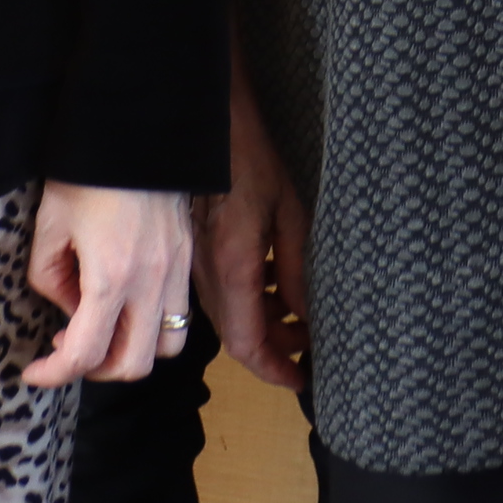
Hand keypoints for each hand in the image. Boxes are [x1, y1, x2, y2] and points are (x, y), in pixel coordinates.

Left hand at [22, 182, 197, 389]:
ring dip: (133, 351)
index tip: (34, 372)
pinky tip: (127, 304)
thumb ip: (50, 278)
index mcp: (110, 275)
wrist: (133, 128)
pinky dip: (154, 325)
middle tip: (69, 350)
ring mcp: (176, 270)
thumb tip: (67, 308)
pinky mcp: (186, 257)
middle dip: (96, 370)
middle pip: (132, 364)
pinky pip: (180, 313)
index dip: (54, 374)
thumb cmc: (86, 173)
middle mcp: (151, 281)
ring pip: (168, 345)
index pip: (85, 353)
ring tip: (104, 332)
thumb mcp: (49, 226)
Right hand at [201, 53, 310, 392]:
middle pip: (237, 334)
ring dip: (262, 324)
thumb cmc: (250, 158)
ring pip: (229, 315)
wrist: (203, 123)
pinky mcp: (193, 250)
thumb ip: (295, 268)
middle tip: (308, 344)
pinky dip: (249, 301)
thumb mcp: (288, 211)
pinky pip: (220, 292)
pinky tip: (273, 285)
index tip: (301, 379)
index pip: (248, 342)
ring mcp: (195, 263)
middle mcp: (207, 273)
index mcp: (233, 265)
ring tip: (298, 316)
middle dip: (274, 348)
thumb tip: (305, 313)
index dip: (274, 368)